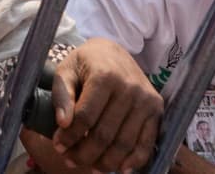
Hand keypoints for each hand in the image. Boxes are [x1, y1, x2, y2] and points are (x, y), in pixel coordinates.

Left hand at [49, 37, 161, 172]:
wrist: (114, 52)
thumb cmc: (86, 63)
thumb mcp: (66, 70)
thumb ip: (62, 94)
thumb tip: (63, 123)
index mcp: (105, 76)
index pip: (85, 116)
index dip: (70, 136)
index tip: (58, 145)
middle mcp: (129, 88)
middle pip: (105, 134)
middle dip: (84, 153)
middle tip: (69, 160)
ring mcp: (145, 100)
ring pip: (124, 143)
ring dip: (106, 162)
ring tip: (90, 167)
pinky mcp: (157, 109)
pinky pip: (147, 143)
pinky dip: (134, 161)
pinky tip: (120, 169)